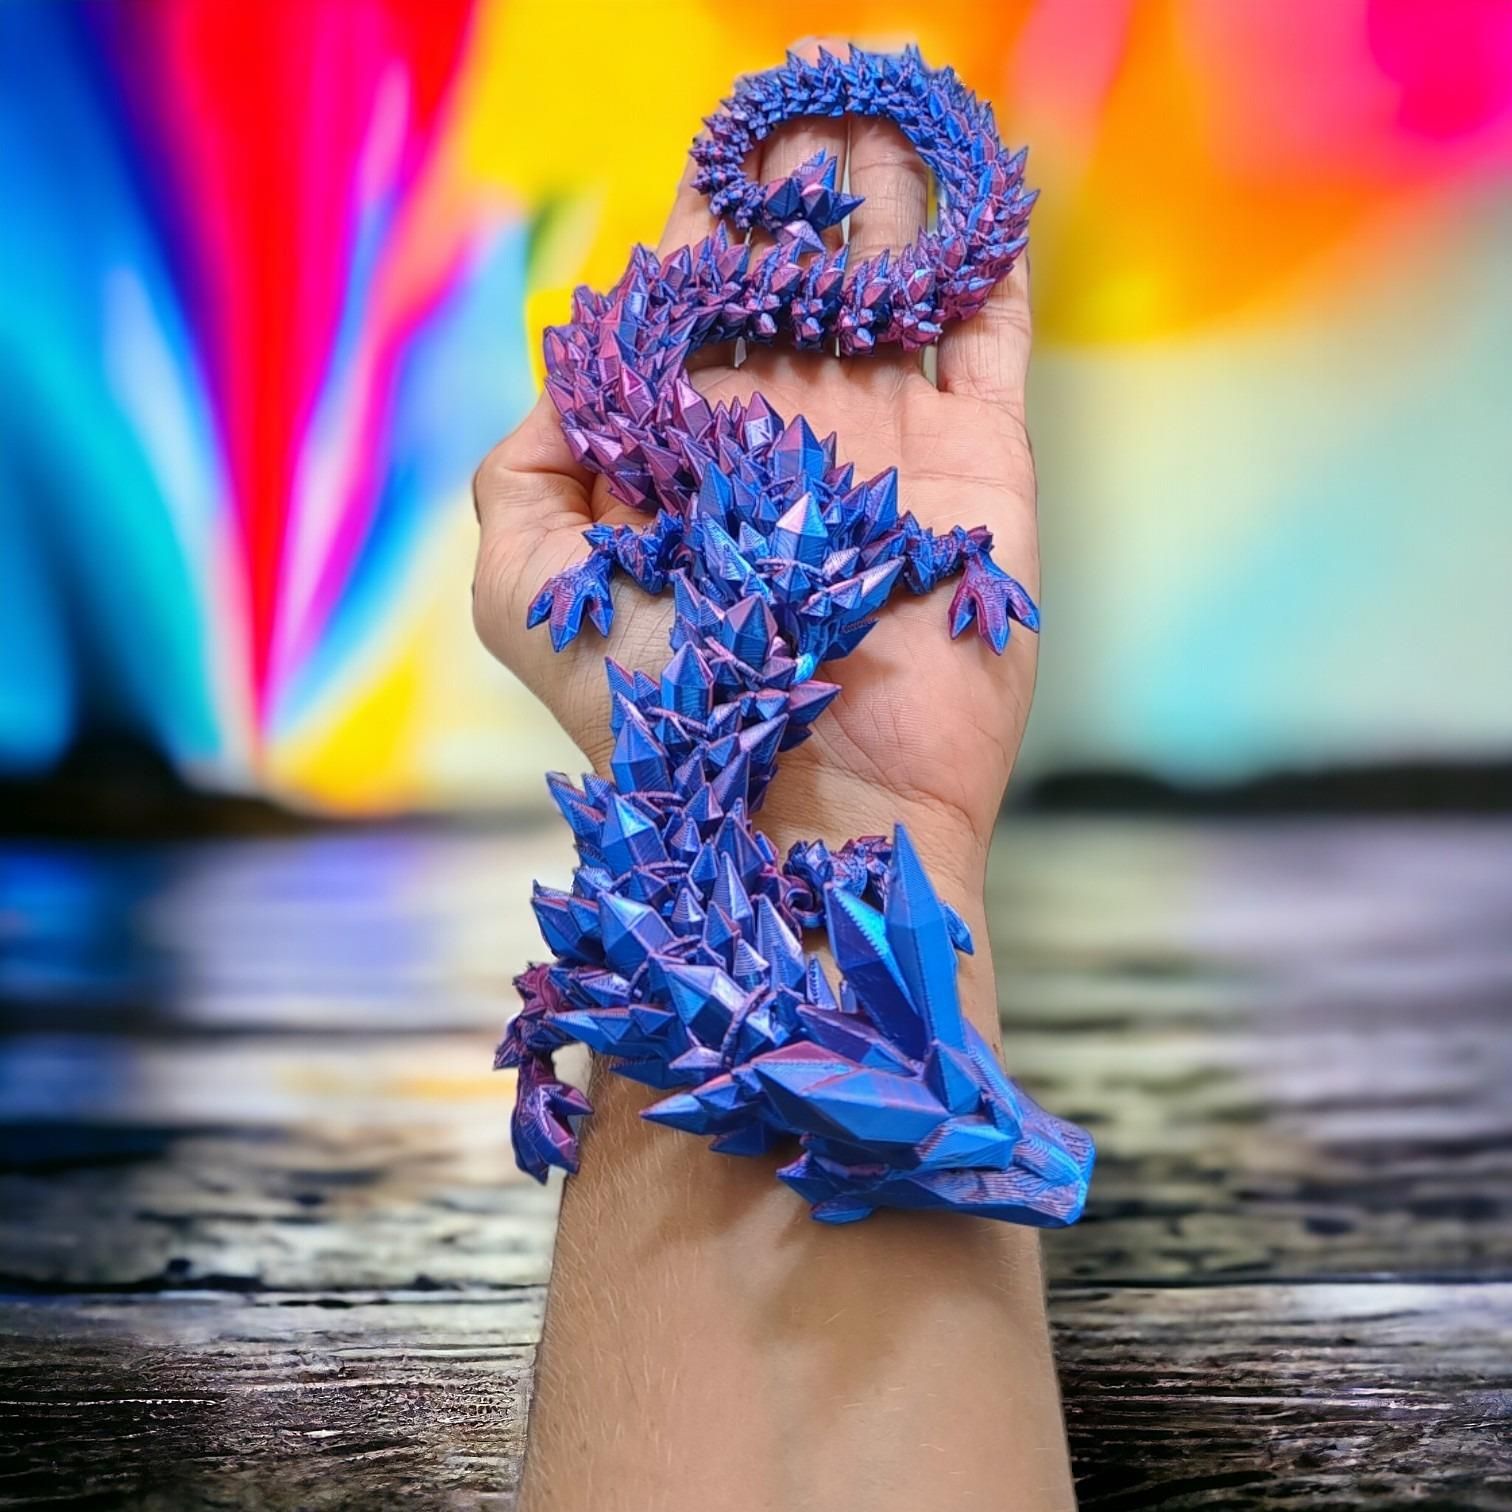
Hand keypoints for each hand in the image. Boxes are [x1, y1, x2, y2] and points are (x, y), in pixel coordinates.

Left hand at [473, 34, 1037, 952]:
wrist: (800, 820)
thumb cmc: (656, 718)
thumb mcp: (532, 593)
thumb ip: (519, 471)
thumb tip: (567, 356)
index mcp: (691, 455)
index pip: (700, 311)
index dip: (705, 226)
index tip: (714, 146)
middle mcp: (792, 440)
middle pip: (802, 282)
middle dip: (805, 190)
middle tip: (810, 86)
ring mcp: (891, 452)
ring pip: (894, 290)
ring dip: (893, 196)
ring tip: (888, 91)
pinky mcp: (980, 475)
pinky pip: (988, 343)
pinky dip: (987, 262)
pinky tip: (981, 181)